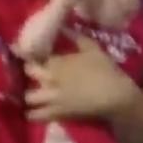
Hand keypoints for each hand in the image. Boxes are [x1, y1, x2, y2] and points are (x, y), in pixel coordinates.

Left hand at [25, 34, 139, 121]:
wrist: (115, 96)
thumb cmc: (105, 70)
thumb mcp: (92, 48)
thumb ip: (76, 37)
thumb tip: (63, 27)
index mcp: (57, 61)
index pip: (36, 56)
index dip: (35, 55)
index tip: (36, 55)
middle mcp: (50, 79)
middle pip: (28, 73)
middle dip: (29, 71)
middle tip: (34, 72)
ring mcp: (52, 98)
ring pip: (28, 97)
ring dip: (30, 94)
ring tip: (33, 94)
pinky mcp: (57, 114)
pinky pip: (36, 116)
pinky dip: (33, 114)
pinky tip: (34, 112)